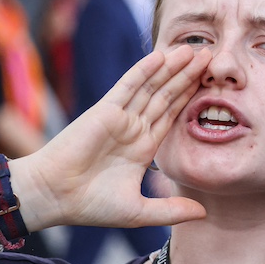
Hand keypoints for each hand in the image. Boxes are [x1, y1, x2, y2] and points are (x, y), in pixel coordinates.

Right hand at [14, 46, 211, 230]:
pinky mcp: (105, 111)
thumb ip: (171, 210)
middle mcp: (134, 128)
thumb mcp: (139, 212)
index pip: (172, 116)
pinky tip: (161, 56)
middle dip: (188, 76)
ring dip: (172, 67)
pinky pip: (129, 86)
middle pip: (167, 96)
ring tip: (195, 49)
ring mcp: (120, 117)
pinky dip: (144, 70)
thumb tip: (204, 214)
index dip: (191, 98)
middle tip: (212, 56)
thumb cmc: (89, 205)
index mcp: (143, 147)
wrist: (52, 197)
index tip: (212, 84)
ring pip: (152, 86)